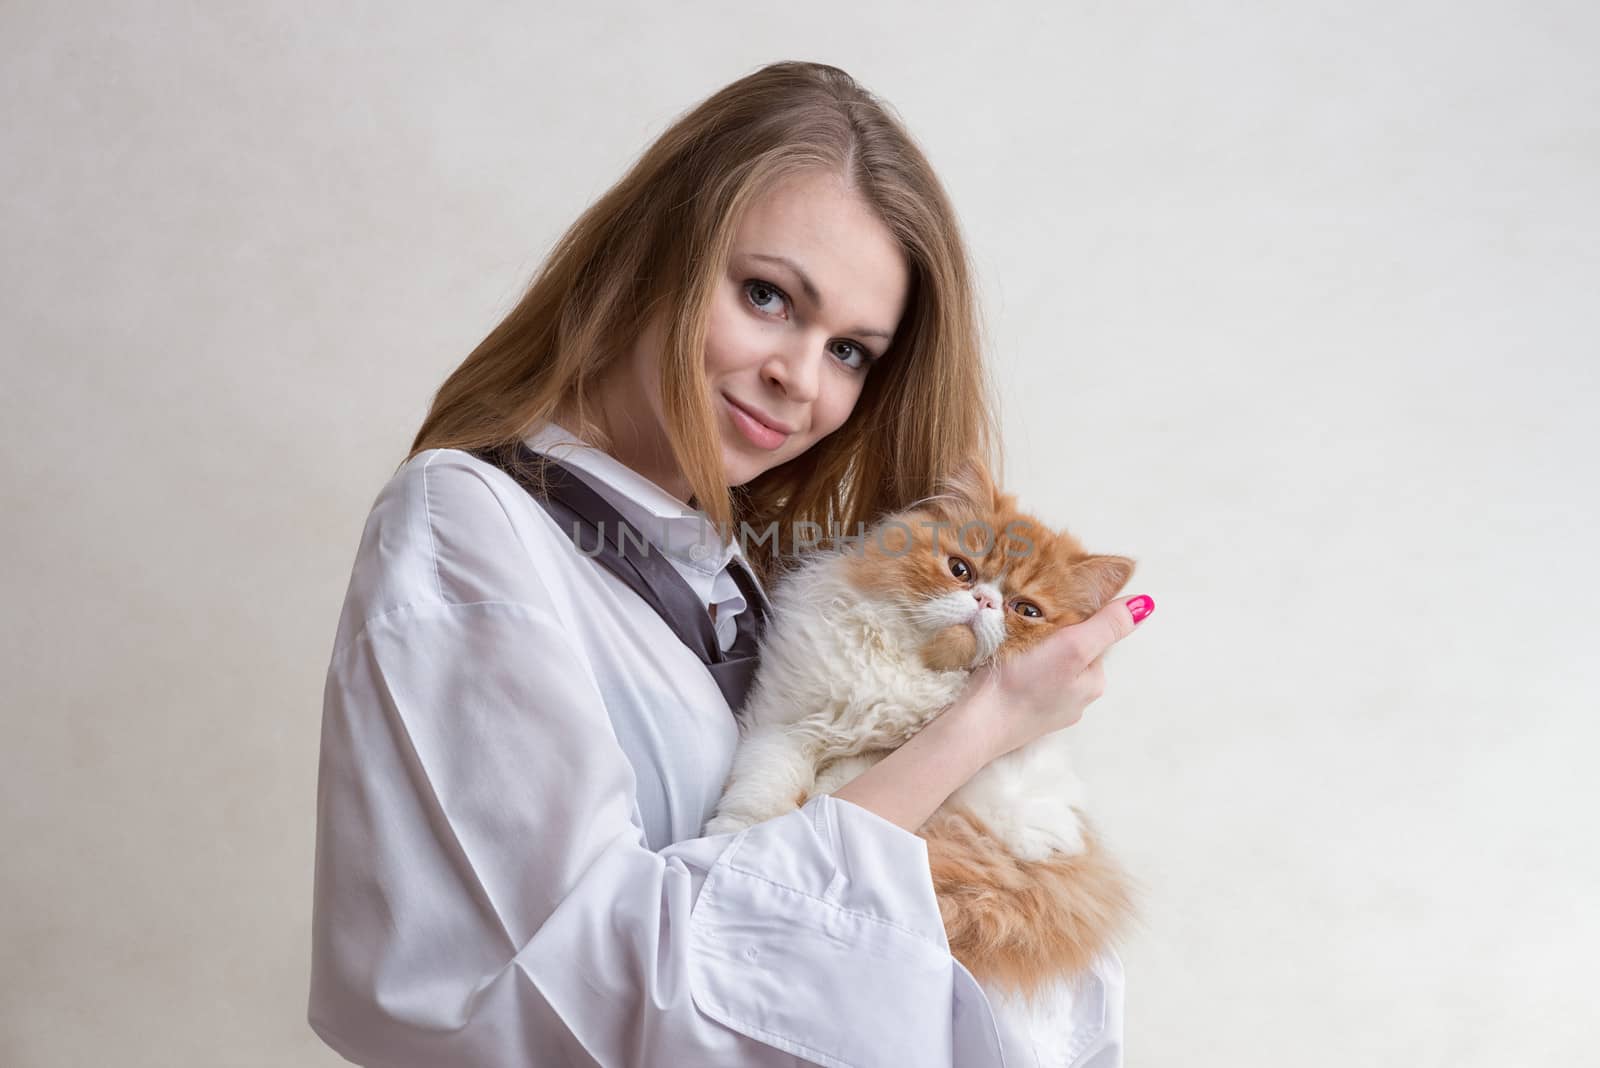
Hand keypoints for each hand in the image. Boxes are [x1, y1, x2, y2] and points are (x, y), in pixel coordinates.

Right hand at [957, 594, 1154, 760]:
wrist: (975, 724)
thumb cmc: (1023, 684)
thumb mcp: (1073, 646)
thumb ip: (1107, 626)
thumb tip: (1145, 605)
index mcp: (1093, 682)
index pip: (1092, 636)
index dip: (1072, 616)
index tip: (1046, 607)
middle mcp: (1075, 699)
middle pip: (1070, 650)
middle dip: (1052, 633)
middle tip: (1025, 619)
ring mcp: (1047, 709)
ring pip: (1047, 665)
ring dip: (1033, 649)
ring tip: (1010, 638)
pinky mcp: (1021, 712)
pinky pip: (1028, 679)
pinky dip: (1019, 667)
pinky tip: (1003, 663)